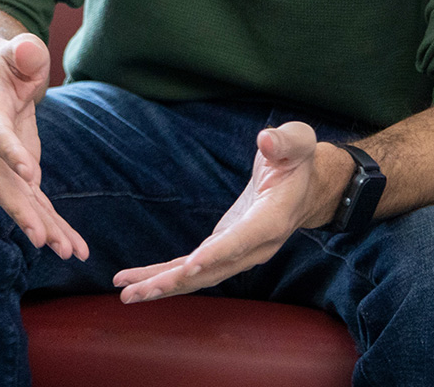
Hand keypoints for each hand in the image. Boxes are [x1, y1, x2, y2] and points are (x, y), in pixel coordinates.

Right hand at [0, 33, 88, 260]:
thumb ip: (24, 51)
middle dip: (20, 211)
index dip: (9, 153)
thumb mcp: (17, 50)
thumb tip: (28, 49)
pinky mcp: (19, 174)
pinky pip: (35, 203)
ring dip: (42, 227)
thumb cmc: (8, 62)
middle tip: (40, 238)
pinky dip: (53, 225)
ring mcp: (2, 163)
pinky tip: (73, 248)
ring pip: (18, 201)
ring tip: (68, 252)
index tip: (29, 174)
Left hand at [113, 122, 337, 301]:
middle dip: (174, 282)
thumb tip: (267, 140)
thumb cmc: (298, 160)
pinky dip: (164, 275)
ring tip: (127, 293)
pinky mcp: (223, 251)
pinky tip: (137, 281)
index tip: (189, 266)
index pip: (243, 239)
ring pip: (198, 277)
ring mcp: (239, 253)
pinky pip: (192, 269)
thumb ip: (285, 141)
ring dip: (162, 285)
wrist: (306, 187)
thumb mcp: (298, 142)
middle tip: (138, 291)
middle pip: (212, 270)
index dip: (217, 253)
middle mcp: (255, 246)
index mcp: (272, 219)